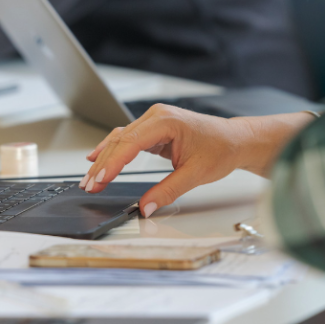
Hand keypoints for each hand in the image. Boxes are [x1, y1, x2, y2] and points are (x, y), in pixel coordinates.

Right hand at [81, 104, 313, 217]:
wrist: (235, 139)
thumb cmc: (221, 149)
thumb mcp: (195, 174)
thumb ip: (168, 191)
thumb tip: (146, 207)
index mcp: (166, 121)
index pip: (130, 143)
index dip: (112, 163)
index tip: (100, 180)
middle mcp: (156, 117)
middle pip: (120, 141)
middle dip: (102, 165)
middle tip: (89, 185)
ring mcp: (154, 121)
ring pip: (120, 139)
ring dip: (104, 159)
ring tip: (89, 179)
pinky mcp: (154, 129)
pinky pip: (127, 139)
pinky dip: (112, 151)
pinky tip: (96, 158)